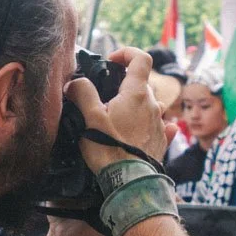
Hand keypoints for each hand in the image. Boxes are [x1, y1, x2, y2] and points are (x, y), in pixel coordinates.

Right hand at [68, 46, 166, 173]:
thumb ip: (83, 94)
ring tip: (119, 118)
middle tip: (106, 98)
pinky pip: (160, 124)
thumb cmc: (109, 149)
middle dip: (125, 84)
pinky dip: (151, 122)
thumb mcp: (90, 118)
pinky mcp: (161, 140)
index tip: (112, 61)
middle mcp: (152, 104)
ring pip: (150, 104)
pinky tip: (144, 129)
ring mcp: (159, 123)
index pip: (141, 59)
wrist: (129, 181)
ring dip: (136, 104)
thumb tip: (74, 83)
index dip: (127, 53)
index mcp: (136, 94)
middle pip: (142, 83)